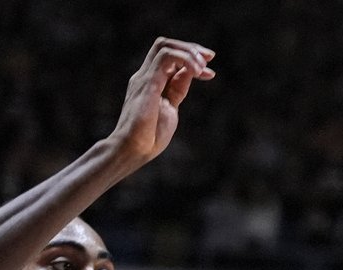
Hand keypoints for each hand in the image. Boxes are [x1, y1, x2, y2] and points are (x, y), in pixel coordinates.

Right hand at [109, 37, 215, 166]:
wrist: (131, 150)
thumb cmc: (148, 138)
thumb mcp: (170, 109)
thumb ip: (177, 90)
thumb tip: (190, 74)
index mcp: (150, 83)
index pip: (170, 60)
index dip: (191, 60)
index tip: (210, 73)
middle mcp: (145, 76)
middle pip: (166, 46)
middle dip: (190, 48)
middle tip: (210, 57)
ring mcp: (145, 78)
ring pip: (165, 46)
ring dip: (188, 51)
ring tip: (203, 66)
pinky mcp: (148, 82)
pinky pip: (166, 57)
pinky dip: (184, 59)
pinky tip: (197, 71)